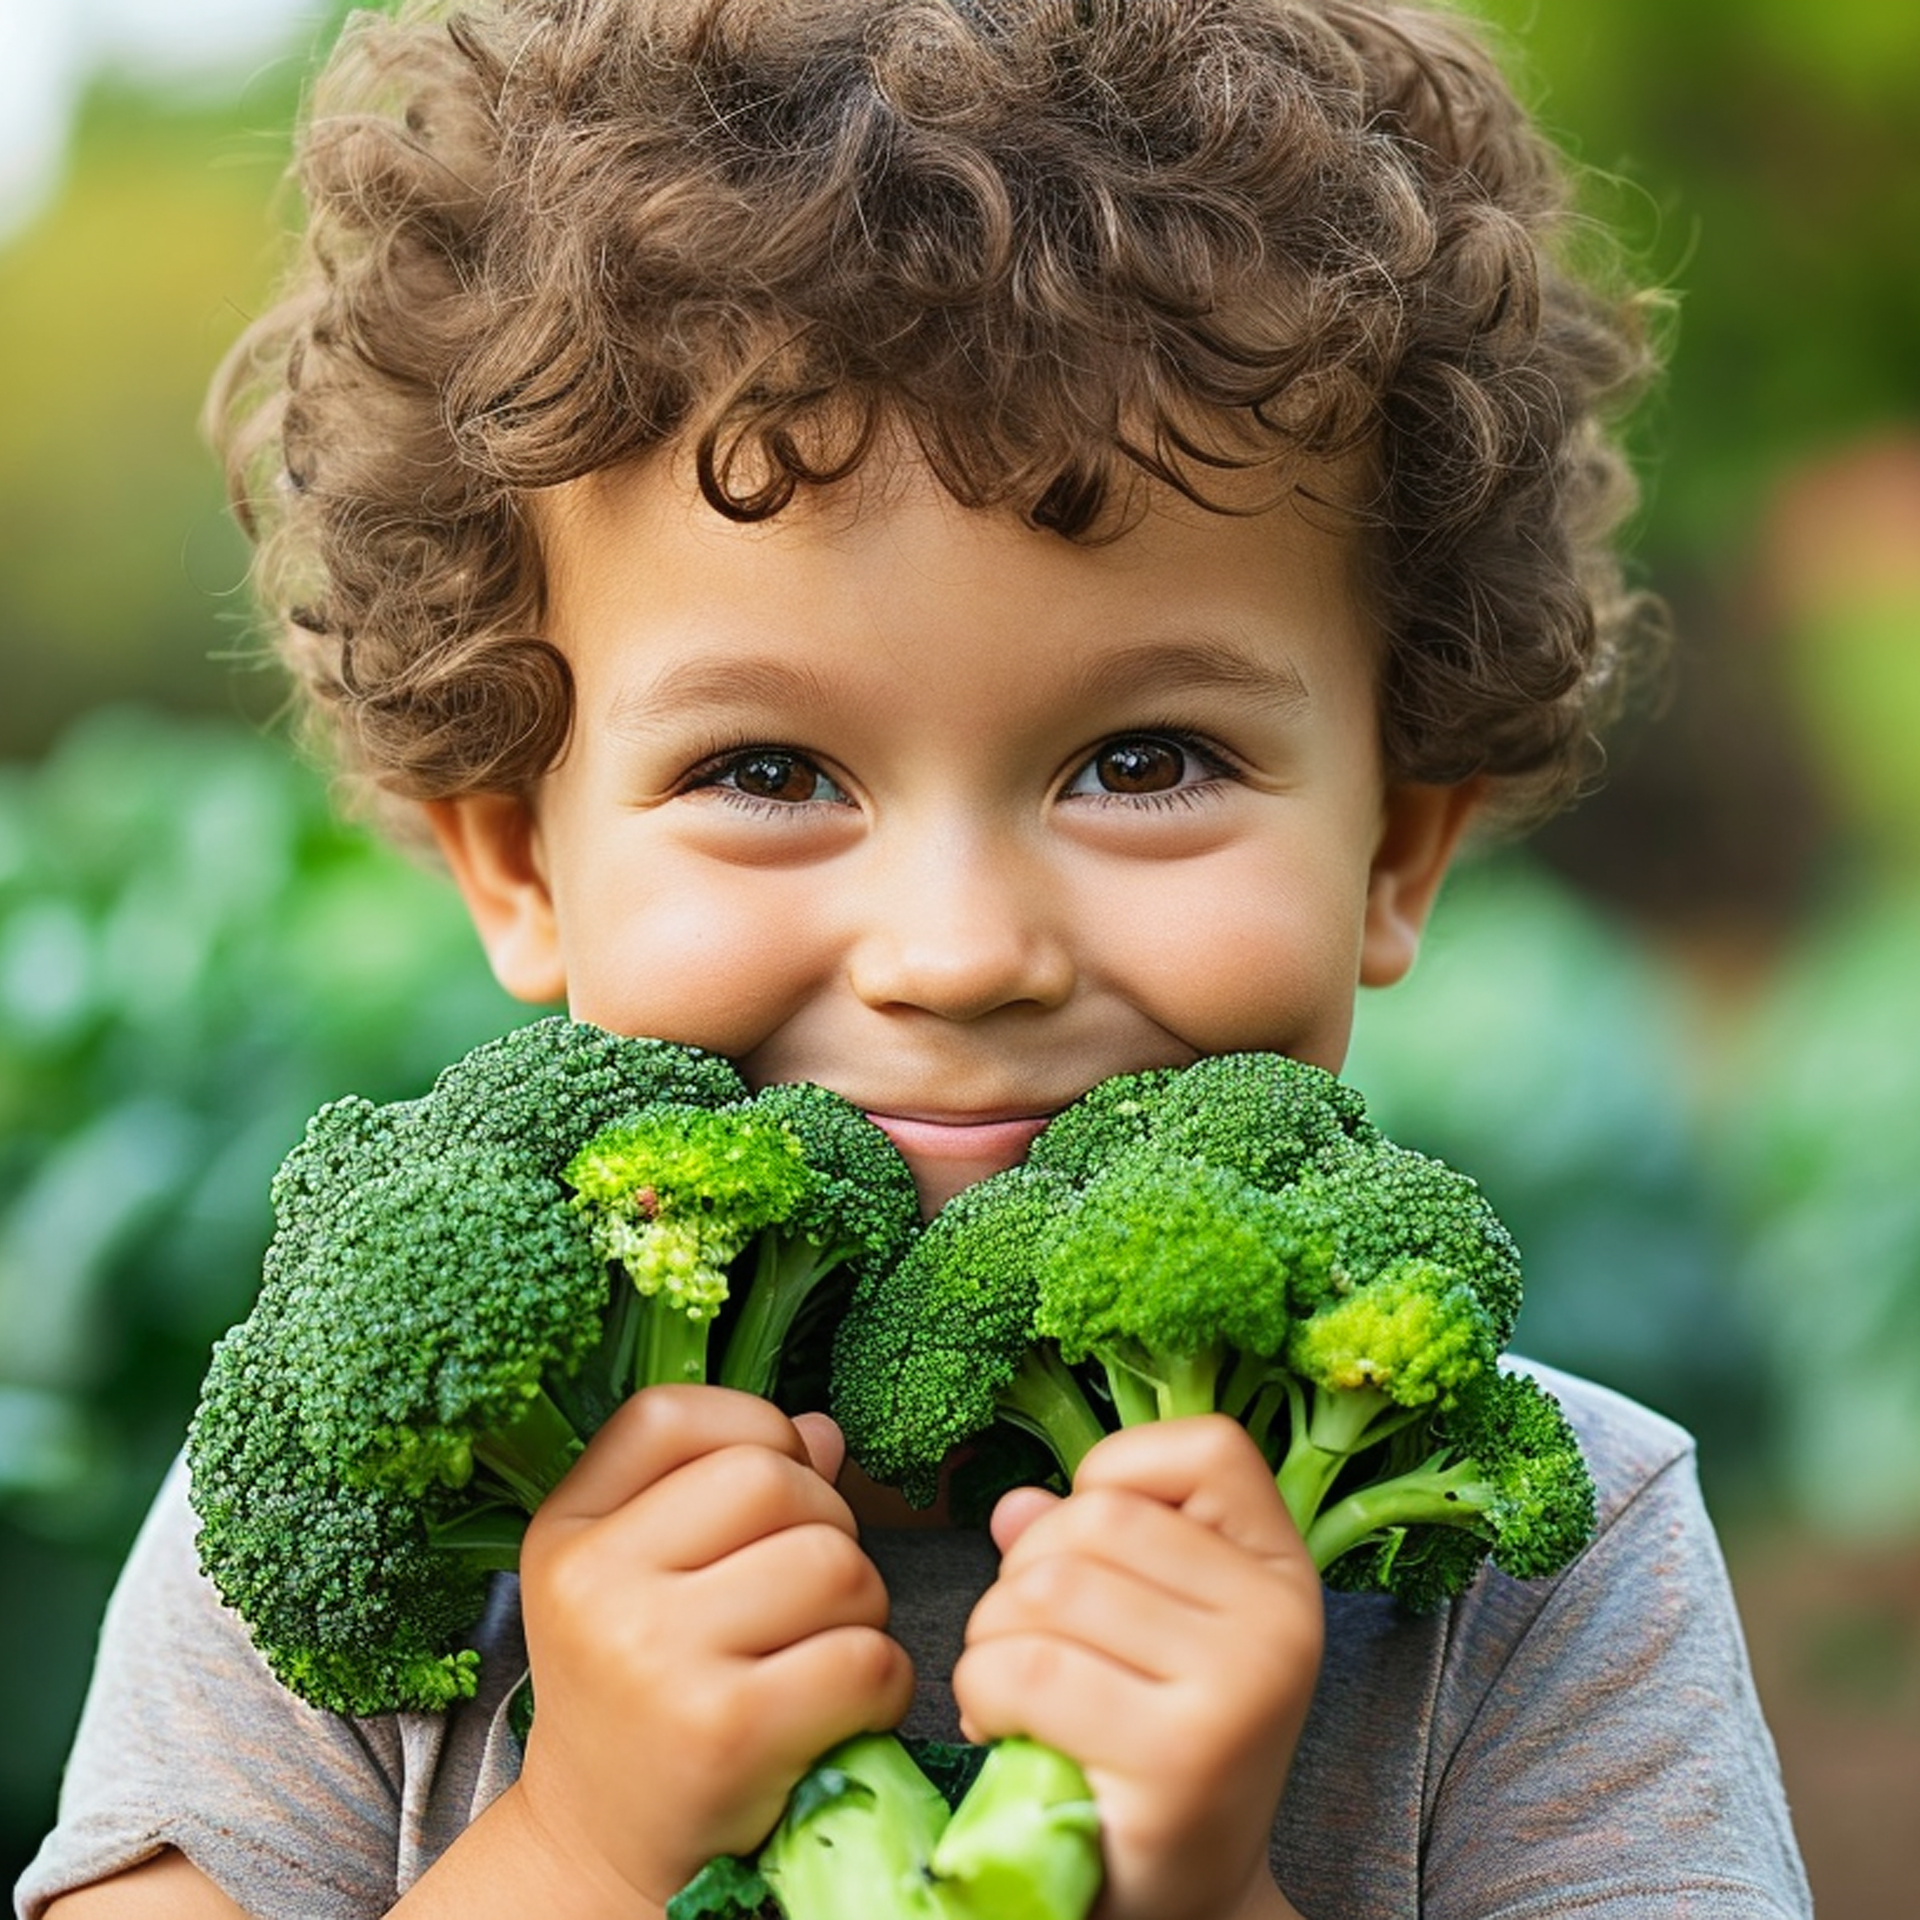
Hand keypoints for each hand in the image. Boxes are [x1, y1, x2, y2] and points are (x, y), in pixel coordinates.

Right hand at [509, 1386, 913, 1911]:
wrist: (601, 1853)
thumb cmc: (640, 1695)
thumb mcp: (636, 1578)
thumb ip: (718, 1488)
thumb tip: (822, 1430)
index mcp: (566, 1532)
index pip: (672, 1415)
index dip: (753, 1431)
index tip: (774, 1486)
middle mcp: (597, 1585)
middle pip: (774, 1480)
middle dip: (825, 1525)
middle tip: (809, 1592)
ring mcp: (657, 1657)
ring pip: (835, 1562)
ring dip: (863, 1606)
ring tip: (822, 1651)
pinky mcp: (728, 1732)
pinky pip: (865, 1656)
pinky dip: (884, 1680)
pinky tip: (841, 1708)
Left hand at [956, 1416, 1322, 1919]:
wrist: (1182, 1900)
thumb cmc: (1152, 1741)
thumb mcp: (1150, 1626)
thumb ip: (1088, 1547)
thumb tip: (1014, 1506)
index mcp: (1283, 1574)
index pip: (1205, 1446)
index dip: (1121, 1476)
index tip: (1103, 1551)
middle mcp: (1278, 1624)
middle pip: (1092, 1520)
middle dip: (1025, 1577)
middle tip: (1035, 1649)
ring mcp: (1236, 1693)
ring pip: (1043, 1590)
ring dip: (991, 1641)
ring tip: (1021, 1694)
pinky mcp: (1174, 1762)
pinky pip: (1021, 1669)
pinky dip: (983, 1695)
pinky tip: (1011, 1734)